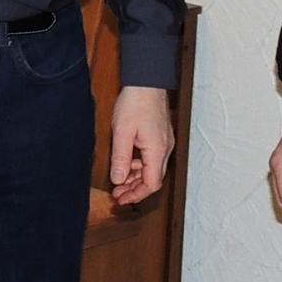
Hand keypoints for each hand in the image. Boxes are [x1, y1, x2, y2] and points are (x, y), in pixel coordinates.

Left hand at [109, 85, 173, 206]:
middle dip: (135, 189)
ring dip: (136, 178)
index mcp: (157, 150)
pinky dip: (139, 166)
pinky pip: (152, 159)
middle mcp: (165, 149)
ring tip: (119, 181)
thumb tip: (118, 180)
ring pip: (152, 169)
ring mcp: (164, 143)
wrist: (147, 81)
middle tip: (117, 194)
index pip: (151, 183)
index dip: (136, 195)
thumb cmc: (135, 102)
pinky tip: (127, 165)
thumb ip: (121, 158)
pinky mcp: (160, 137)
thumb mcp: (122, 132)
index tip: (121, 200)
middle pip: (153, 179)